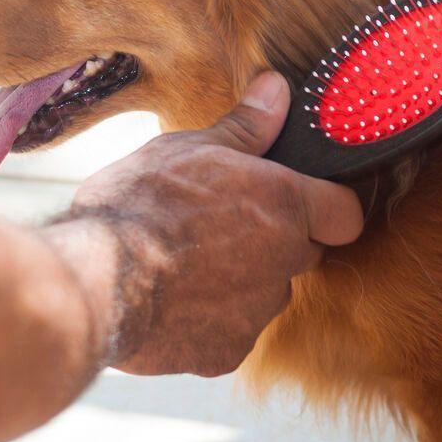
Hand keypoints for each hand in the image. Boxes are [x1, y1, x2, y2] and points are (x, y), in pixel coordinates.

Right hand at [67, 72, 363, 375]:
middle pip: (302, 252)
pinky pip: (229, 331)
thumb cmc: (142, 202)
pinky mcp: (225, 354)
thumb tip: (277, 88)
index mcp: (286, 205)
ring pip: (264, 292)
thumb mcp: (192, 147)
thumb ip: (247, 125)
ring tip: (183, 259)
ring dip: (239, 278)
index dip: (327, 207)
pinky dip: (208, 318)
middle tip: (222, 222)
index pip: (345, 214)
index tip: (301, 200)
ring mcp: (257, 313)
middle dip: (275, 239)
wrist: (95, 280)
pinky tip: (168, 296)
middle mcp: (285, 262)